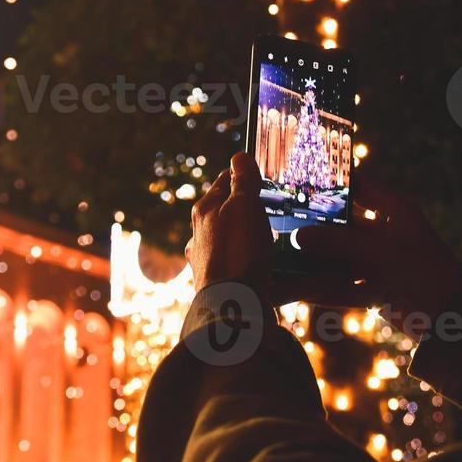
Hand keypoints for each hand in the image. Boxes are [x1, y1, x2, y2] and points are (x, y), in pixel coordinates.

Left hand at [186, 152, 272, 291]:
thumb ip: (243, 181)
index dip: (243, 175)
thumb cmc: (238, 251)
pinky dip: (239, 258)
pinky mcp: (212, 281)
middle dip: (241, 207)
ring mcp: (202, 258)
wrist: (230, 304)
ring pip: (223, 237)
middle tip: (264, 207)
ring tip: (259, 239)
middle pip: (222, 210)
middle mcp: (197, 233)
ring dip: (239, 235)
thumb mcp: (245, 206)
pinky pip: (227, 262)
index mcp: (204, 209)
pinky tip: (249, 264)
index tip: (257, 174)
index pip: (224, 181)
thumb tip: (239, 157)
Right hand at [278, 180, 461, 338]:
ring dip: (313, 262)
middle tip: (278, 225)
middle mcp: (384, 233)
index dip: (330, 184)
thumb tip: (298, 236)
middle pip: (341, 226)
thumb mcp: (381, 252)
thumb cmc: (425, 272)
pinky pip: (343, 286)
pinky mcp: (376, 289)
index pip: (357, 187)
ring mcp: (379, 262)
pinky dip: (322, 288)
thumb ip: (339, 243)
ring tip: (279, 260)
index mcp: (394, 210)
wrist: (454, 319)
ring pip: (338, 258)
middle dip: (312, 229)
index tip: (296, 181)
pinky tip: (295, 288)